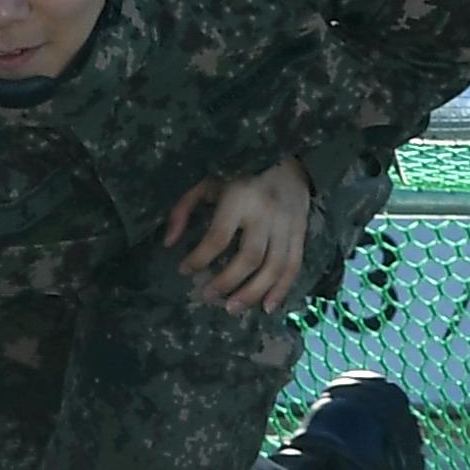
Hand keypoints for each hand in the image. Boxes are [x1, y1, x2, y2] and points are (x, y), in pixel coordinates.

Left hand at [166, 156, 313, 312]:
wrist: (287, 161)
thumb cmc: (239, 172)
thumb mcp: (206, 182)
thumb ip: (184, 209)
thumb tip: (168, 243)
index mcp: (239, 198)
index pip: (218, 237)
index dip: (199, 258)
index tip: (183, 270)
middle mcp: (266, 213)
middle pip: (249, 257)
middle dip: (226, 282)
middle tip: (207, 297)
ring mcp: (287, 225)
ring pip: (273, 267)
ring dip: (252, 293)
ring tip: (231, 309)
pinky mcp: (301, 232)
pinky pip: (293, 266)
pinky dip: (282, 290)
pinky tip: (267, 307)